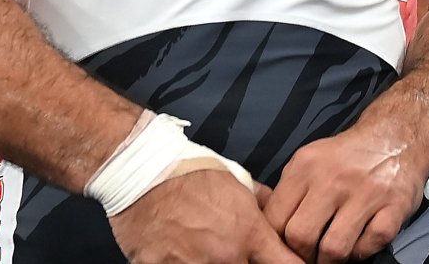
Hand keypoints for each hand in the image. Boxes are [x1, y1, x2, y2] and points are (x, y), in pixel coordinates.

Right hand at [109, 169, 304, 263]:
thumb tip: (277, 213)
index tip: (287, 262)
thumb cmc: (189, 173)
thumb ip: (261, 202)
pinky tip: (183, 254)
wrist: (141, 173)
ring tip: (205, 250)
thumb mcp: (235, 179)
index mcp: (249, 233)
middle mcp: (227, 258)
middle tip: (236, 253)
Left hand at [263, 125, 427, 263]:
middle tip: (307, 256)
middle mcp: (333, 178)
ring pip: (334, 248)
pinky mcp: (393, 208)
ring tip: (330, 255)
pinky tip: (357, 242)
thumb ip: (289, 189)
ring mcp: (365, 193)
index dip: (275, 241)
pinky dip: (360, 252)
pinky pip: (368, 246)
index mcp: (305, 166)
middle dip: (301, 255)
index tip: (281, 247)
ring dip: (330, 260)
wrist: (395, 138)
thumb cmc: (347, 156)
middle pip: (301, 236)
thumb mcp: (309, 159)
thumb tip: (268, 226)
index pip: (276, 218)